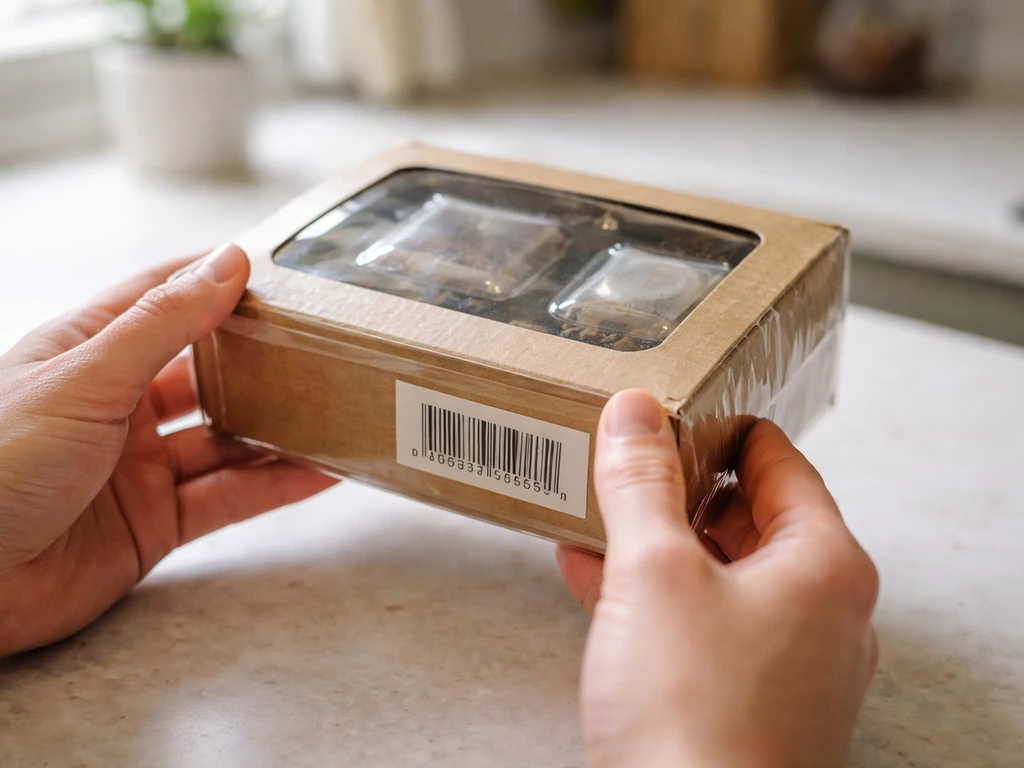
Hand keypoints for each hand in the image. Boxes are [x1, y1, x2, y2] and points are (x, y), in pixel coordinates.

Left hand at [0, 245, 335, 656]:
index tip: (277, 268)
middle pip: (206, 370)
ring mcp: (138, 465)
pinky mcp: (155, 522)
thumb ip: (163, 323)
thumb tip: (226, 263)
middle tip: (321, 341)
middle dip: (260, 357)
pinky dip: (275, 486)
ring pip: (226, 437)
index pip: (162, 297)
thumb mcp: (87, 378)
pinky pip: (228, 497)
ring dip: (277, 427)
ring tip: (335, 408)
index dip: (216, 279)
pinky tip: (319, 472)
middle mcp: (117, 405)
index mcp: (88, 352)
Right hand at [558, 391, 878, 767]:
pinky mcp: (751, 701)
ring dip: (657, 542)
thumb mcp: (653, 572)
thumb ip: (642, 483)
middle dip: (678, 488)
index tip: (665, 411)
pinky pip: (704, 625)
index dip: (716, 428)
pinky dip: (654, 597)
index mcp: (824, 564)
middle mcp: (822, 611)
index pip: (777, 461)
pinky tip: (591, 579)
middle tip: (623, 462)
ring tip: (597, 514)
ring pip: (720, 573)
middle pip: (749, 517)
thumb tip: (634, 413)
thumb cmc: (694, 716)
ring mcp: (790, 662)